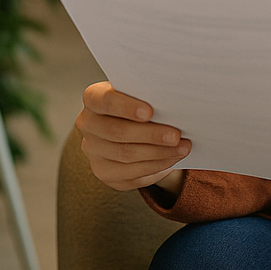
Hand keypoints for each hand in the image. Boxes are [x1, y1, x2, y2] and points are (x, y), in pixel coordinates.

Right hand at [76, 81, 190, 194]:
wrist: (131, 126)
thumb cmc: (139, 104)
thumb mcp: (140, 95)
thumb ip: (148, 97)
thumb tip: (172, 106)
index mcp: (93, 99)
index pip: (104, 101)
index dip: (126, 107)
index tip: (150, 112)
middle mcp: (87, 124)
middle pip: (117, 132)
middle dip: (150, 135)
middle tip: (176, 136)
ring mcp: (93, 151)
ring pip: (126, 156)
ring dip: (158, 153)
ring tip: (182, 148)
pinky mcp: (104, 172)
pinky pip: (131, 174)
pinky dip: (155, 167)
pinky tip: (172, 160)